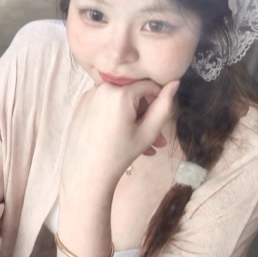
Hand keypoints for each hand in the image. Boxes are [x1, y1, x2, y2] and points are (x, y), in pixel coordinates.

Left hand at [60, 79, 179, 193]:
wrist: (86, 173)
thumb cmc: (120, 154)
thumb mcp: (148, 131)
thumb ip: (165, 105)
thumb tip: (175, 82)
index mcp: (120, 92)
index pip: (149, 85)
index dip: (159, 101)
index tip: (161, 120)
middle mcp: (103, 87)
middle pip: (133, 93)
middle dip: (146, 114)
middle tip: (156, 139)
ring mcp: (90, 94)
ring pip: (120, 99)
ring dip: (132, 117)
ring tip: (141, 144)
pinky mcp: (82, 103)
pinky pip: (106, 103)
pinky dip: (116, 115)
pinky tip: (121, 136)